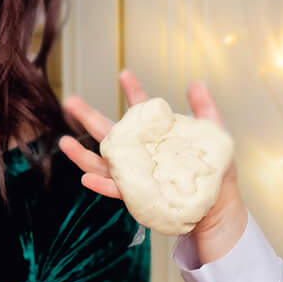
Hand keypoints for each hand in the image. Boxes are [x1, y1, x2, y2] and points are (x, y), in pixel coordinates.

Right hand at [60, 69, 247, 262]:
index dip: (132, 91)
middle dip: (87, 117)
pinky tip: (86, 178)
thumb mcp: (214, 136)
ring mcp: (135, 175)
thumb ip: (204, 109)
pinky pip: (115, 190)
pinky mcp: (137, 197)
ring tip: (64, 143)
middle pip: (107, 133)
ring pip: (101, 164)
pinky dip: (100, 185)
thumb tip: (196, 82)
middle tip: (70, 101)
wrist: (218, 207)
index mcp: (154, 136)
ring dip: (81, 155)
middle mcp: (139, 154)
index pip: (139, 110)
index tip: (125, 73)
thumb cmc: (213, 173)